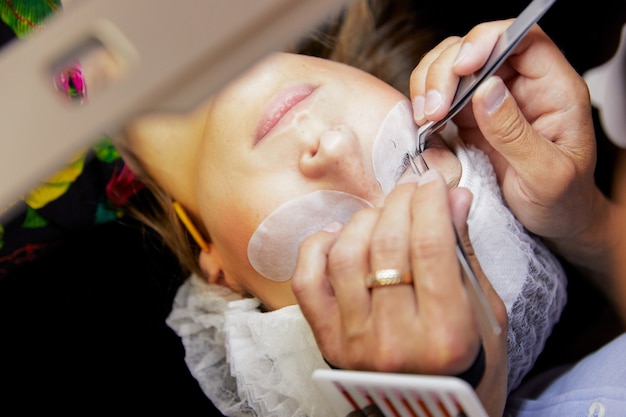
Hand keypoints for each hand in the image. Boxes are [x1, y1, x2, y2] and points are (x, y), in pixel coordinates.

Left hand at [291, 170, 507, 415]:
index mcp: (447, 336)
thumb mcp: (486, 317)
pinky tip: (340, 235)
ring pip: (347, 255)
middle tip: (409, 188)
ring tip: (381, 212)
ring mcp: (355, 342)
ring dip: (364, 219)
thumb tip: (455, 197)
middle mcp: (396, 340)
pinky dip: (318, 247)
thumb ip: (465, 255)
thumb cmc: (469, 368)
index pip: (430, 246)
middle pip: (388, 244)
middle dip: (400, 202)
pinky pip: (308, 282)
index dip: (429, 202)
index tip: (432, 183)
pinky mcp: (329, 342)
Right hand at [410, 21, 613, 271]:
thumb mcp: (547, 176)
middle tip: (434, 109)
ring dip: (430, 83)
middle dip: (447, 69)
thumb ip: (516, 134)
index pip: (523, 39)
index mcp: (554, 89)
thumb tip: (486, 90)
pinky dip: (425, 101)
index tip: (463, 68)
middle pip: (478, 46)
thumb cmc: (562, 201)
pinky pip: (442, 92)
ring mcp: (492, 99)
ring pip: (454, 64)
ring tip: (425, 117)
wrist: (552, 223)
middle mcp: (522, 86)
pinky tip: (423, 123)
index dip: (489, 40)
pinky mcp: (470, 116)